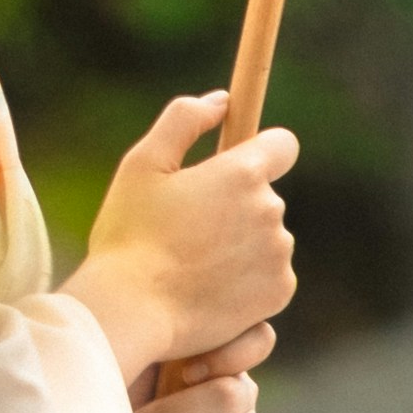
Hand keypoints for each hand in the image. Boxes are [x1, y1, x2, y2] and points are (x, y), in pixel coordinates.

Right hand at [61, 93, 297, 391]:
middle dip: (235, 206)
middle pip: (264, 197)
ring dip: (240, 245)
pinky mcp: (279, 292)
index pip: (282, 144)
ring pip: (266, 238)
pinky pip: (270, 275)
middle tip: (188, 229)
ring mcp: (278, 255)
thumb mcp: (142, 164)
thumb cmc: (129, 235)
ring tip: (193, 264)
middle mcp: (270, 211)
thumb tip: (221, 101)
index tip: (235, 165)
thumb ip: (183, 120)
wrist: (130, 311)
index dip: (260, 150)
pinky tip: (209, 289)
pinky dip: (247, 281)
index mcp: (242, 173)